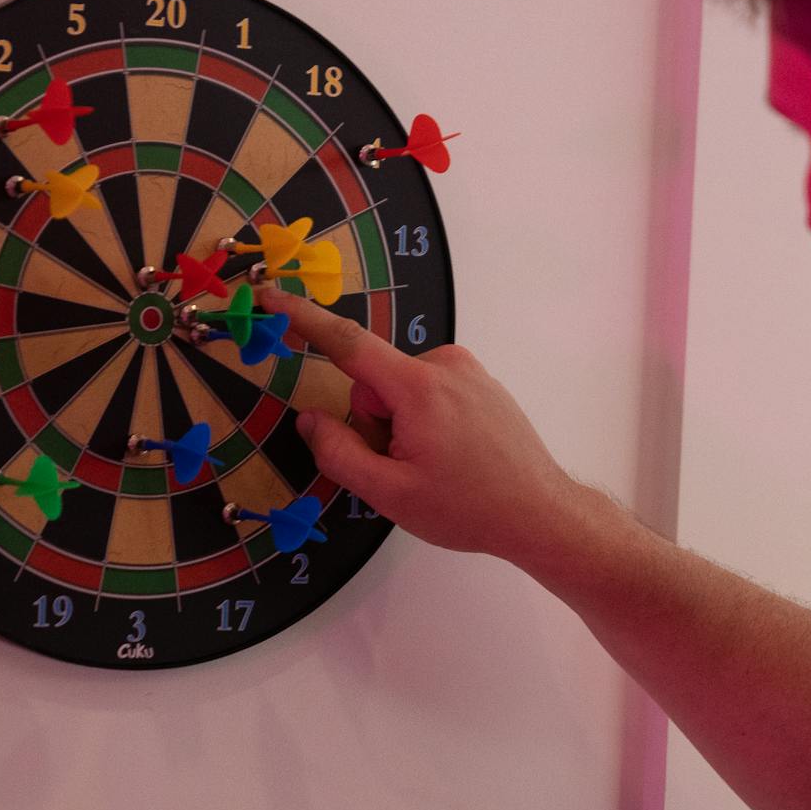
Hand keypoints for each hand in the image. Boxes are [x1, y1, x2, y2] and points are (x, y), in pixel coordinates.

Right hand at [256, 291, 579, 560]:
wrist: (540, 513)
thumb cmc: (469, 507)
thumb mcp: (390, 493)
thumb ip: (339, 454)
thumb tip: (309, 420)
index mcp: (418, 386)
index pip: (346, 343)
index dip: (302, 319)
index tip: (270, 296)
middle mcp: (445, 364)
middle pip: (375, 383)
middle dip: (375, 423)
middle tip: (406, 468)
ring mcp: (468, 371)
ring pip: (401, 391)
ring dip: (402, 426)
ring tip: (436, 466)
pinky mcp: (481, 383)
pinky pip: (430, 393)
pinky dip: (427, 421)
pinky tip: (453, 456)